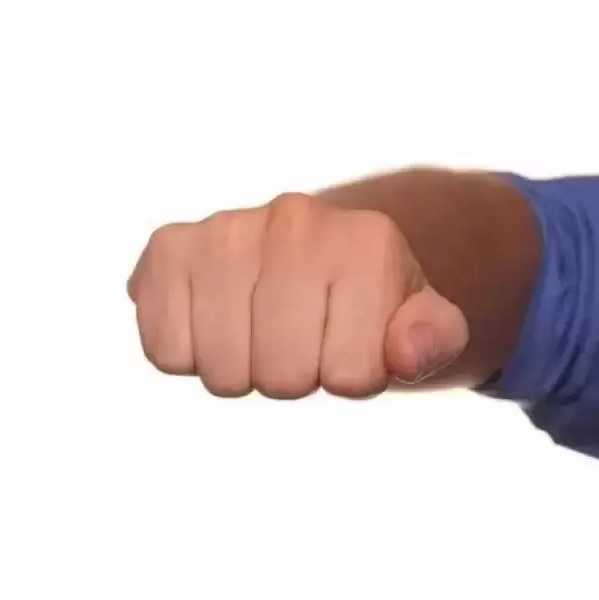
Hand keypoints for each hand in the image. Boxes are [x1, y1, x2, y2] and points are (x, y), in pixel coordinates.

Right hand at [128, 192, 468, 398]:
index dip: (351, 378)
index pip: (351, 376)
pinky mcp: (170, 248)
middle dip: (294, 379)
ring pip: (222, 371)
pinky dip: (188, 356)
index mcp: (368, 242)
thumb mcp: (420, 320)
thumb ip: (433, 337)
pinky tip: (213, 323)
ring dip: (241, 372)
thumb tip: (405, 353)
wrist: (308, 249)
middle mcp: (296, 220)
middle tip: (300, 341)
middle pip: (281, 377)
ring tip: (259, 332)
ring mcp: (228, 230)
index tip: (351, 343)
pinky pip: (166, 351)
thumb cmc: (366, 301)